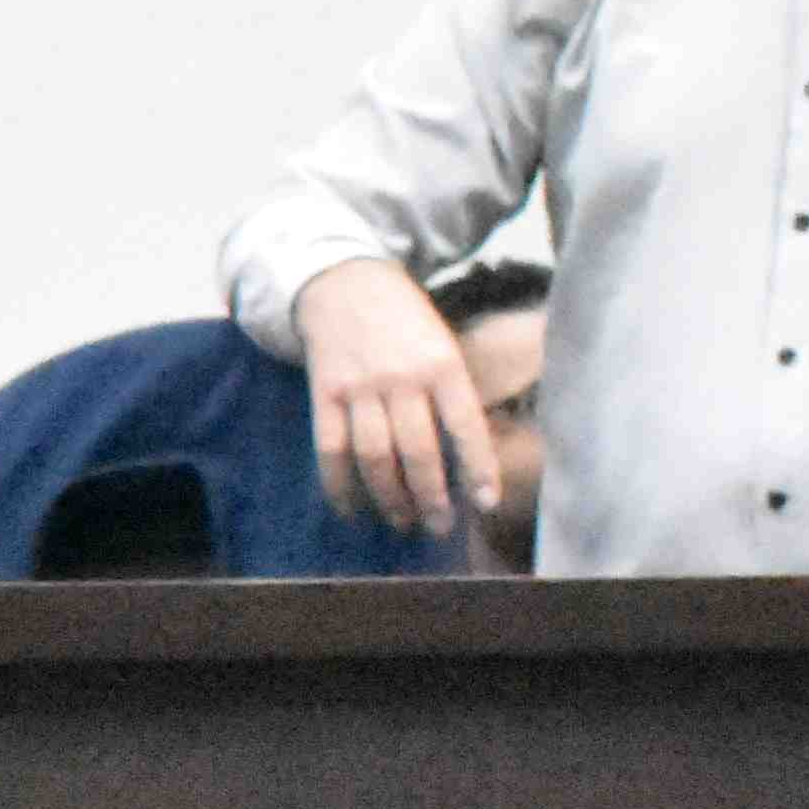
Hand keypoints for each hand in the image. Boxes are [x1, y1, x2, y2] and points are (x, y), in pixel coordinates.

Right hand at [297, 256, 492, 541]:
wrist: (344, 283)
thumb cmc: (404, 322)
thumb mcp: (442, 345)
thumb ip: (451, 394)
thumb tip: (463, 456)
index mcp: (441, 363)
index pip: (465, 425)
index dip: (477, 468)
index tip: (485, 503)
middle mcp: (401, 377)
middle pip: (417, 450)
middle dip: (431, 496)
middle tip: (439, 526)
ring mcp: (359, 387)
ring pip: (375, 456)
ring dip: (389, 497)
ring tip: (403, 521)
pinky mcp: (324, 394)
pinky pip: (331, 449)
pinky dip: (340, 485)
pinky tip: (351, 509)